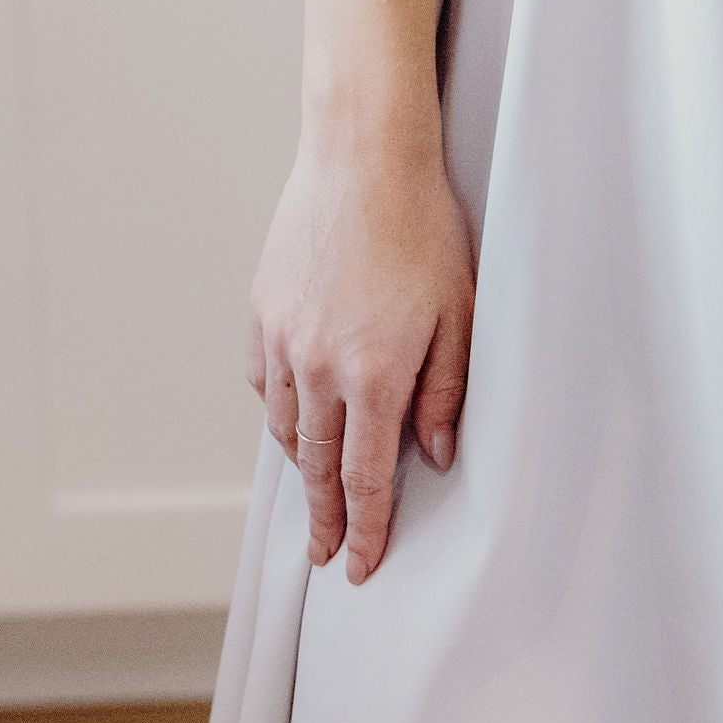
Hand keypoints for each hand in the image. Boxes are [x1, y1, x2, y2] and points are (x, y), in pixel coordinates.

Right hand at [248, 117, 474, 580]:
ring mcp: (282, 338)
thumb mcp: (460, 313)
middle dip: (325, 519)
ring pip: (284, 427)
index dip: (366, 529)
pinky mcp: (262, 310)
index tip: (360, 566)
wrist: (363, 156)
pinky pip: (265, 381)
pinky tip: (292, 418)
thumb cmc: (423, 226)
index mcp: (372, 374)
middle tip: (326, 555)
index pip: (366, 478)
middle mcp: (318, 366)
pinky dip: (279, 410)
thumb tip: (437, 454)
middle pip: (315, 466)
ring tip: (314, 495)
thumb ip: (446, 390)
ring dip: (300, 468)